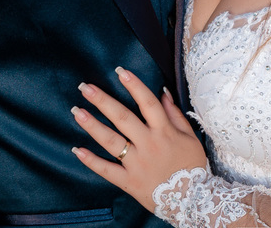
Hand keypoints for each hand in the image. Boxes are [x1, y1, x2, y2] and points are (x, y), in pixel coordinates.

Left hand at [72, 67, 208, 211]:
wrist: (193, 199)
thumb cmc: (192, 165)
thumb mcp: (190, 137)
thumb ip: (175, 114)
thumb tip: (163, 92)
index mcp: (163, 131)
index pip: (147, 102)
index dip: (134, 85)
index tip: (120, 71)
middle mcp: (148, 144)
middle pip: (123, 118)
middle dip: (103, 101)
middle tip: (85, 87)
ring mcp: (137, 163)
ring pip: (111, 141)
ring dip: (92, 125)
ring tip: (77, 111)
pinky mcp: (129, 181)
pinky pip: (107, 170)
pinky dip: (91, 161)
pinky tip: (77, 149)